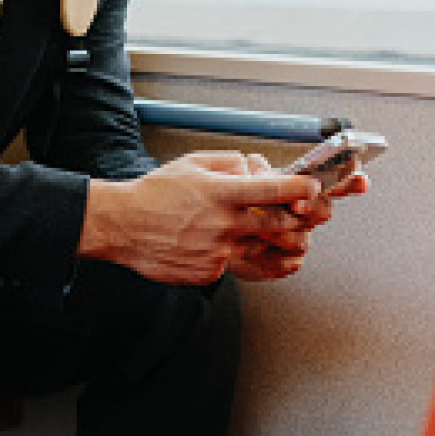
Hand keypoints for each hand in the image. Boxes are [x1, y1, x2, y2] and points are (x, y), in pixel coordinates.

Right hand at [79, 151, 321, 285]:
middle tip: (289, 214)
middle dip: (291, 219)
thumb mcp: (191, 163)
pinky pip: (233, 263)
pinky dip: (229, 253)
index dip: (302, 188)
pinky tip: (207, 242)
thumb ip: (228, 162)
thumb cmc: (153, 194)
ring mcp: (219, 252)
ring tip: (237, 226)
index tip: (312, 187)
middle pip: (280, 225)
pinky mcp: (210, 272)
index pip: (276, 190)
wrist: (122, 226)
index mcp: (221, 193)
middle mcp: (224, 224)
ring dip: (260, 238)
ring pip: (258, 247)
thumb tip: (254, 169)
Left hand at [228, 153, 369, 280]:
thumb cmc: (236, 204)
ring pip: (302, 240)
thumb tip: (258, 167)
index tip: (360, 179)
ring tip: (256, 229)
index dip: (350, 181)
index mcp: (300, 190)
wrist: (219, 237)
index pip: (334, 182)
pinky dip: (267, 256)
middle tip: (296, 205)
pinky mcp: (288, 263)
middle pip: (323, 211)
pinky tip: (252, 249)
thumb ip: (256, 172)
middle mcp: (306, 214)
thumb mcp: (243, 180)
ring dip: (279, 234)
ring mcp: (300, 238)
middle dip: (310, 208)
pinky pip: (287, 263)